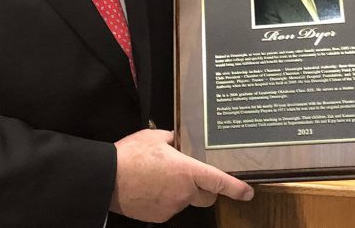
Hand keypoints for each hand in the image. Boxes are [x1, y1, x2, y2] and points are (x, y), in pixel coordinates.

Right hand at [110, 129, 253, 221]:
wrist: (106, 178)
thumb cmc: (130, 155)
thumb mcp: (154, 137)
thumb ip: (172, 140)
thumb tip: (177, 141)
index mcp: (187, 171)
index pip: (219, 181)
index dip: (236, 188)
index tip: (248, 192)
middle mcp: (183, 192)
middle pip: (206, 196)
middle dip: (204, 189)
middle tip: (190, 176)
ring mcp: (171, 207)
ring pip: (185, 201)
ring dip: (180, 192)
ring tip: (157, 177)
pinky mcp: (158, 216)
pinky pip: (169, 207)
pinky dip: (164, 199)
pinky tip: (149, 188)